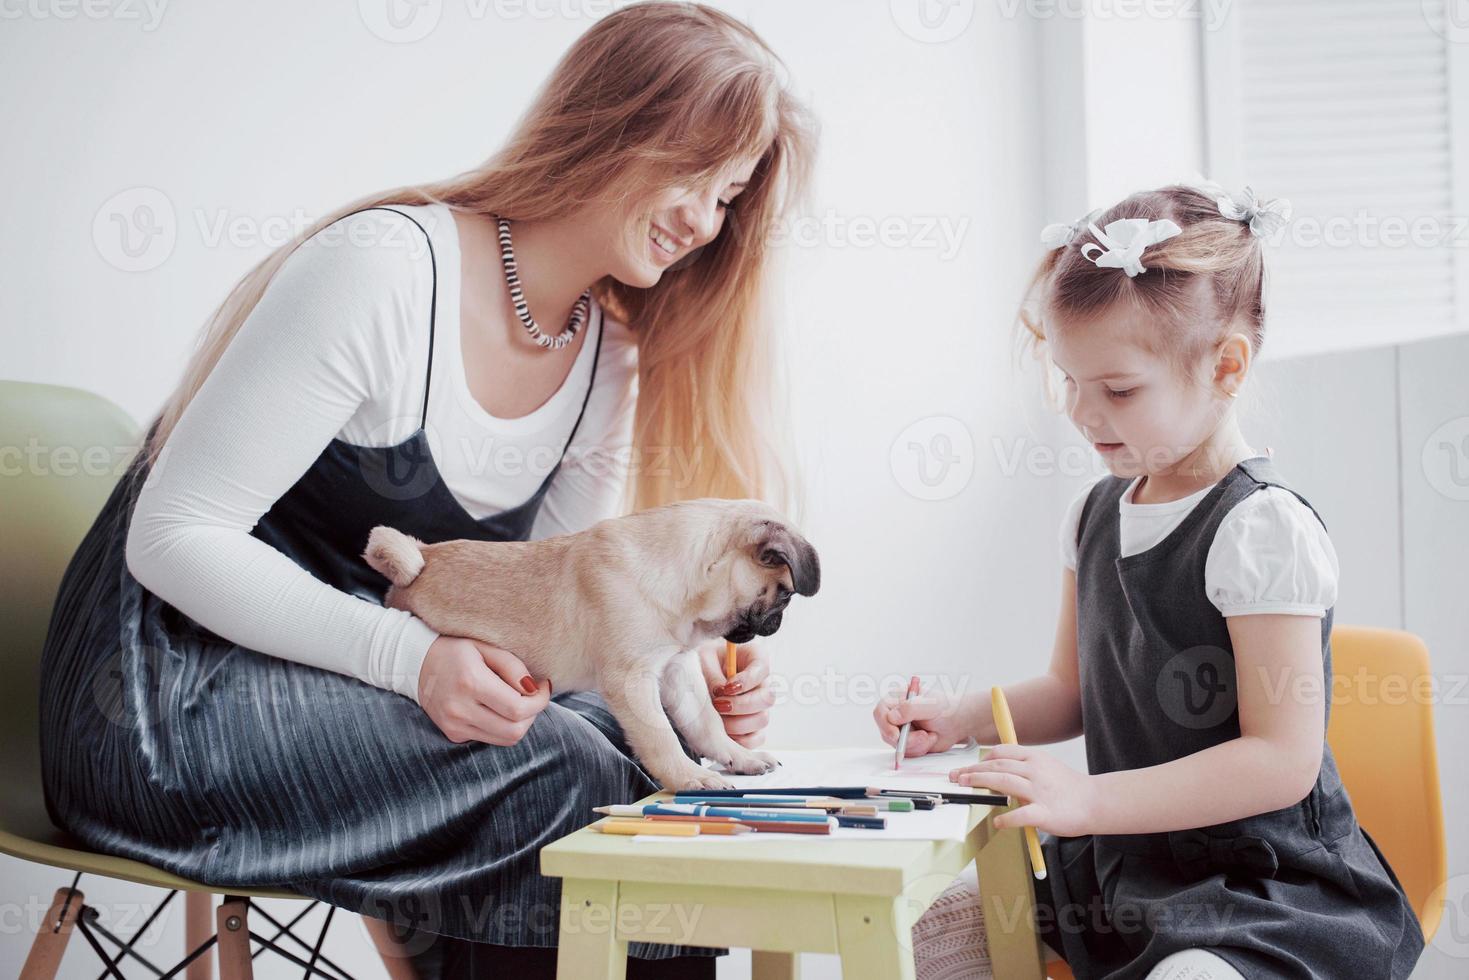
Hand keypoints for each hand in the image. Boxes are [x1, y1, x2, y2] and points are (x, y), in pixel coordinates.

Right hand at [417, 635, 551, 744]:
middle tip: (532, 695)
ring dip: (520, 723)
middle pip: (515, 730)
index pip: (518, 709)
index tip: (543, 686)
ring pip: (505, 739)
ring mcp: (454, 725)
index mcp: (471, 682)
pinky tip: (497, 708)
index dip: (540, 701)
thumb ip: (513, 667)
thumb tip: (534, 689)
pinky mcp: (453, 734)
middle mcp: (460, 709)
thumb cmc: (456, 650)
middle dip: (533, 714)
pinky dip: (502, 726)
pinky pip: (490, 738)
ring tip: (517, 701)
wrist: (414, 662)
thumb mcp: (485, 646)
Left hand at [696, 640, 773, 748]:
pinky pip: (757, 738)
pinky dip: (740, 739)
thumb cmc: (703, 662)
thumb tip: (720, 691)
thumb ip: (713, 674)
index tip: (727, 687)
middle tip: (719, 704)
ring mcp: (759, 705)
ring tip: (717, 718)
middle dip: (741, 705)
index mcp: (754, 658)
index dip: (747, 681)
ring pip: (762, 720)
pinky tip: (724, 731)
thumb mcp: (704, 660)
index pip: (762, 669)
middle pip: (767, 698)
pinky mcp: (754, 725)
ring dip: (737, 723)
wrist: (696, 676)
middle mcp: (762, 683)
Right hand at [874, 685, 972, 756]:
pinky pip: (907, 752)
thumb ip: (909, 708)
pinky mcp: (907, 742)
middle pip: (887, 732)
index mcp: (897, 699)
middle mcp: (896, 714)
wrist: (958, 721)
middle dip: (907, 739)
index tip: (897, 735)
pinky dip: (920, 749)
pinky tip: (930, 739)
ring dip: (916, 744)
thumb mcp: (930, 704)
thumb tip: (892, 717)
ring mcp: (901, 729)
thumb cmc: (946, 707)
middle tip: (924, 735)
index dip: (885, 725)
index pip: (880, 713)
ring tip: (930, 735)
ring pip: (897, 745)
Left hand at [949, 744, 1097, 835]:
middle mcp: (1035, 771)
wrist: (1095, 802)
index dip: (982, 759)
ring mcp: (1040, 792)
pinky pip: (1021, 815)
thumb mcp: (1046, 766)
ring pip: (1004, 782)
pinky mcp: (1045, 813)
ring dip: (980, 782)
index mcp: (1035, 758)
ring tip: (965, 786)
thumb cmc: (1067, 787)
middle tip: (956, 776)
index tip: (969, 767)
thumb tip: (995, 768)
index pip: (1002, 752)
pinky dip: (1007, 818)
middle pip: (998, 766)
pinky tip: (997, 821)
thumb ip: (1023, 766)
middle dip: (973, 770)